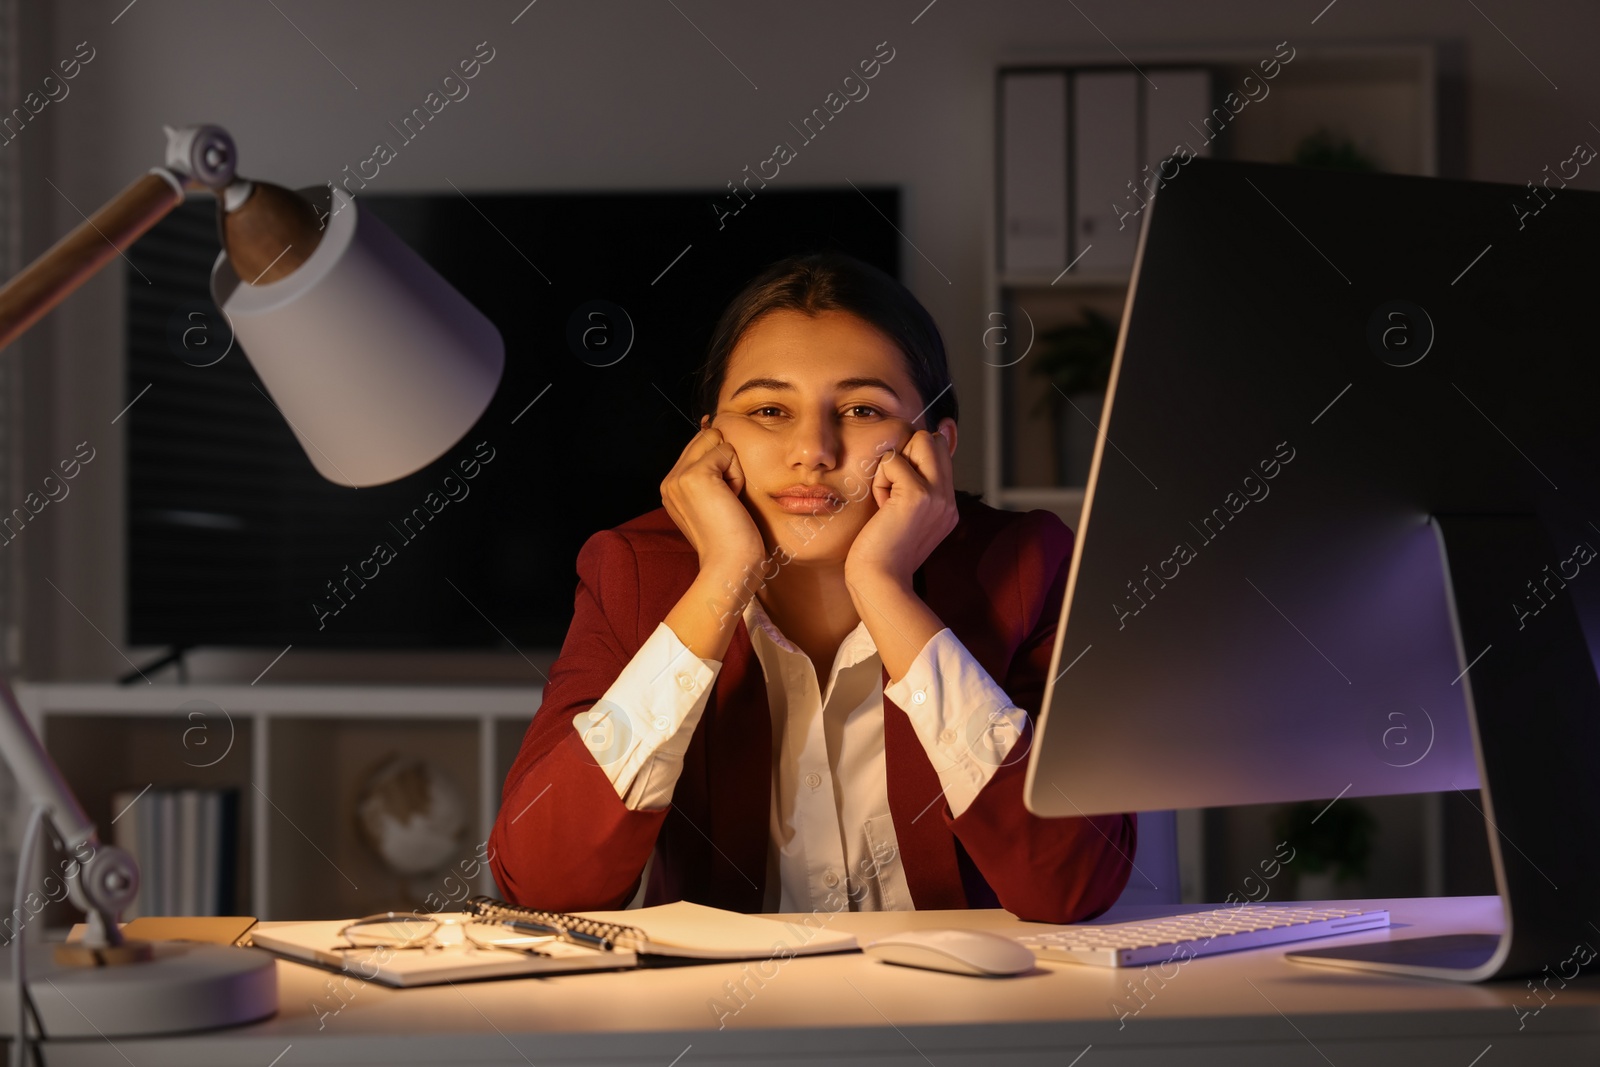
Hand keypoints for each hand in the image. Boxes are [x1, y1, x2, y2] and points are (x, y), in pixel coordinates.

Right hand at [659, 415, 765, 577]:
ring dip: (732, 470)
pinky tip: (730, 501)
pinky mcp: (695, 475)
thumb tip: (718, 435)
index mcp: (670, 488)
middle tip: (725, 501)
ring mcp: (678, 477)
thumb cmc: (731, 540)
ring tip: (727, 501)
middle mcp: (669, 481)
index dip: (720, 467)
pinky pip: (727, 452)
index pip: (698, 447)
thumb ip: (708, 474)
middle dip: (725, 465)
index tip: (719, 502)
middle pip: (706, 439)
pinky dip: (737, 476)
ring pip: (717, 443)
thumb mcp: (712, 502)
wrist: (730, 566)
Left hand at [844, 418, 958, 589]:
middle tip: (891, 490)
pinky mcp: (919, 496)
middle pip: (933, 440)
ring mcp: (938, 496)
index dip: (914, 457)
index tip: (897, 487)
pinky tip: (881, 507)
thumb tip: (900, 457)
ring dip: (894, 465)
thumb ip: (908, 488)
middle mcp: (948, 498)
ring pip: (921, 441)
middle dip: (905, 454)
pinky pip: (893, 461)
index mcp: (946, 505)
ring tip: (887, 497)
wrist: (879, 582)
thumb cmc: (879, 553)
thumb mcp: (900, 517)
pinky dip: (880, 480)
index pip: (940, 452)